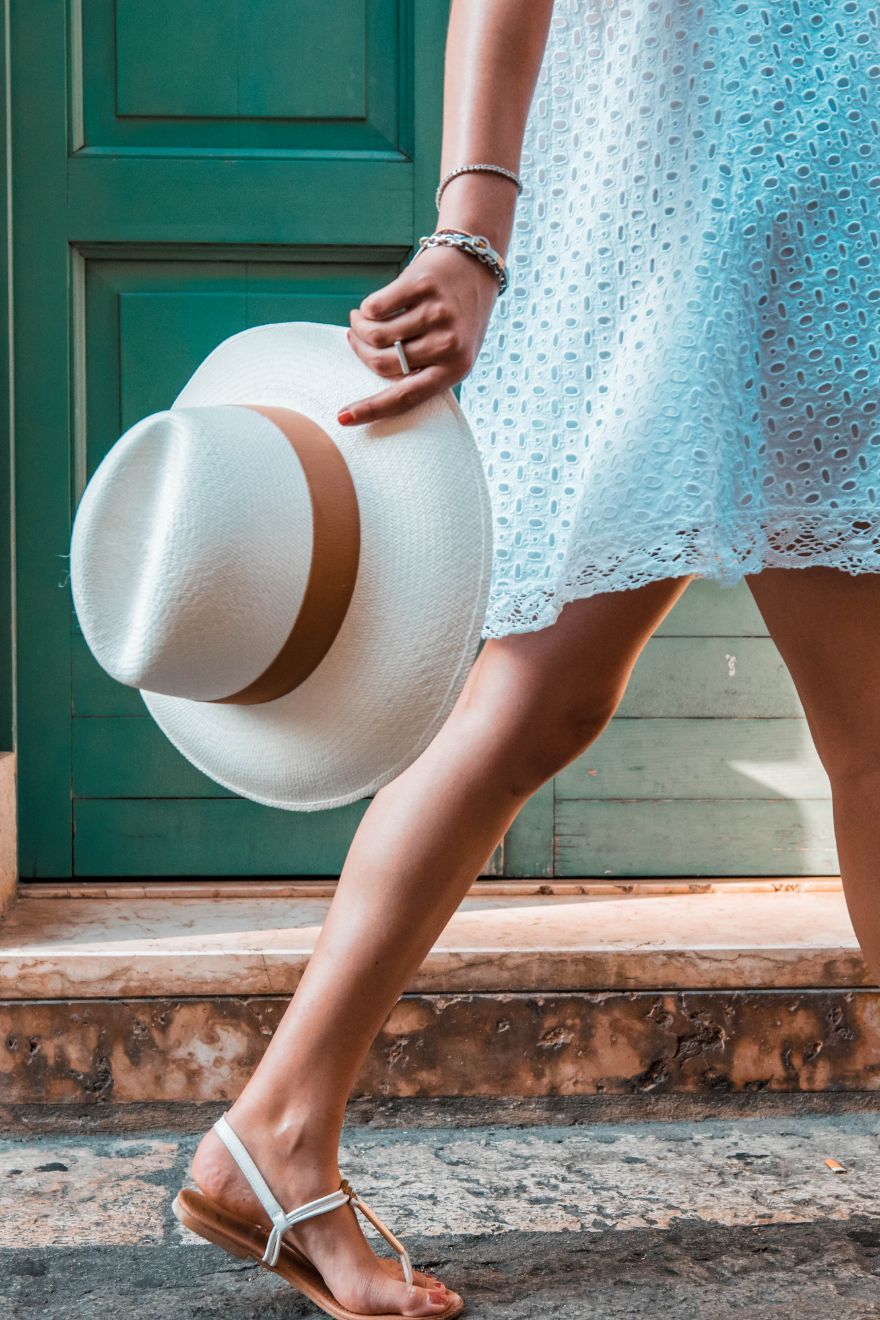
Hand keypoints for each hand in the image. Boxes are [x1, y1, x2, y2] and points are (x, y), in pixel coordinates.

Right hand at [338, 244, 500, 425]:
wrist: (475, 264)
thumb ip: (423, 369)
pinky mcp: (422, 286)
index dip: (372, 409)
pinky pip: (375, 307)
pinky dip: (366, 309)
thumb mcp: (453, 351)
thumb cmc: (458, 315)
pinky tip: (371, 307)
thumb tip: (375, 385)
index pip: (407, 397)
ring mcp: (436, 314)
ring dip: (359, 328)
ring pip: (374, 334)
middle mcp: (448, 344)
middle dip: (360, 352)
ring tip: (360, 320)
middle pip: (382, 363)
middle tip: (355, 338)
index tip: (344, 418)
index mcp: (456, 369)